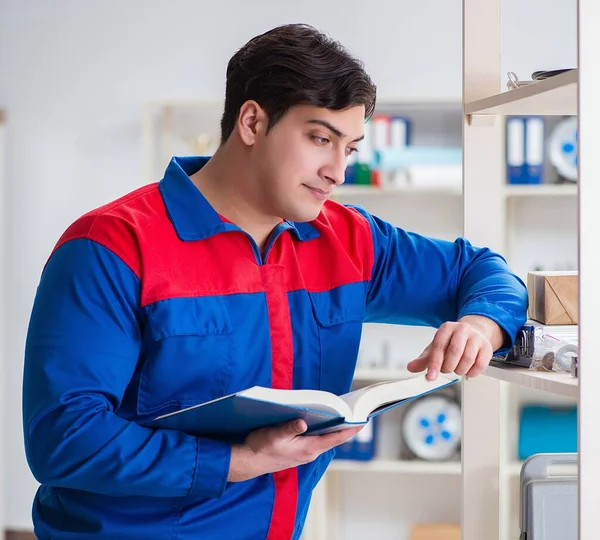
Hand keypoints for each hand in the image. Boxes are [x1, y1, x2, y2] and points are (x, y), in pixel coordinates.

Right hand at [228, 420, 362, 481]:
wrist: (248, 462)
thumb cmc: (260, 448)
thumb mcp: (274, 434)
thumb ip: (289, 428)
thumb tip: (302, 422)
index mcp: (308, 448)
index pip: (335, 438)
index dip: (350, 430)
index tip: (362, 421)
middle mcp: (310, 452)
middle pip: (333, 438)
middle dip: (345, 426)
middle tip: (356, 412)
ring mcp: (305, 452)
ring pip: (325, 439)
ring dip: (334, 428)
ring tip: (343, 414)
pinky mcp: (299, 451)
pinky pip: (317, 440)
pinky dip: (323, 430)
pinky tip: (322, 421)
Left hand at [406, 317, 501, 380]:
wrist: (473, 334)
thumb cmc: (452, 342)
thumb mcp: (436, 348)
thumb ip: (424, 359)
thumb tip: (411, 367)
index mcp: (447, 328)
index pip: (438, 347)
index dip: (434, 364)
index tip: (430, 377)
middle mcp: (462, 330)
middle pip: (455, 353)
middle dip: (448, 367)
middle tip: (446, 369)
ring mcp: (476, 337)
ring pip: (467, 360)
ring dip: (459, 370)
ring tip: (456, 368)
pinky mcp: (487, 347)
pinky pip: (480, 365)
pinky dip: (471, 373)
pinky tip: (467, 370)